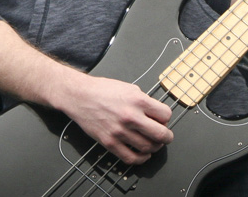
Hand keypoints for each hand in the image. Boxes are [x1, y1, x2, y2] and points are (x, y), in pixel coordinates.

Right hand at [59, 73, 173, 164]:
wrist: (80, 96)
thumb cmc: (103, 90)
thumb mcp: (129, 88)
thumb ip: (144, 101)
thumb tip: (156, 114)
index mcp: (138, 100)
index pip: (165, 115)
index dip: (166, 118)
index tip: (163, 120)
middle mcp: (131, 116)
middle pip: (161, 134)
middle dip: (167, 137)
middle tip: (166, 137)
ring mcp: (120, 131)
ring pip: (147, 147)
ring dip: (154, 148)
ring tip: (153, 144)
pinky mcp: (110, 142)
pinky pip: (131, 158)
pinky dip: (141, 159)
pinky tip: (142, 154)